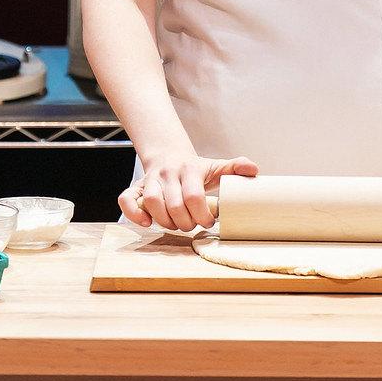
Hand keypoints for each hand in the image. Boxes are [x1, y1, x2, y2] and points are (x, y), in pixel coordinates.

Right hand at [121, 154, 258, 232]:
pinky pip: (127, 199)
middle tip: (193, 226)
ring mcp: (150, 180)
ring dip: (165, 222)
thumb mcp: (216, 166)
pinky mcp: (136, 186)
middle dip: (185, 223)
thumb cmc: (195, 168)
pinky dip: (134, 214)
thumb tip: (254, 170)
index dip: (202, 214)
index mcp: (189, 169)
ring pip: (152, 203)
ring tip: (176, 225)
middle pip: (173, 205)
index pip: (194, 196)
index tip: (209, 221)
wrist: (169, 155)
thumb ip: (235, 168)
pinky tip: (148, 223)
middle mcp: (168, 174)